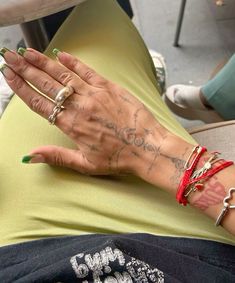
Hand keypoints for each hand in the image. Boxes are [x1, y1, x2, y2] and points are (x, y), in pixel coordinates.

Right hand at [1, 48, 169, 176]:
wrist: (148, 147)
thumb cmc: (119, 157)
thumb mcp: (85, 163)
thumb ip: (57, 156)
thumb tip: (30, 156)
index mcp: (71, 125)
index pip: (39, 103)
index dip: (21, 88)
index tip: (9, 75)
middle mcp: (80, 106)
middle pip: (46, 84)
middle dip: (25, 69)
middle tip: (10, 56)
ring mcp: (95, 94)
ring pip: (63, 75)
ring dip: (43, 62)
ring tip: (27, 52)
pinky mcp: (110, 88)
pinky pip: (88, 71)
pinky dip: (74, 62)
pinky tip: (61, 54)